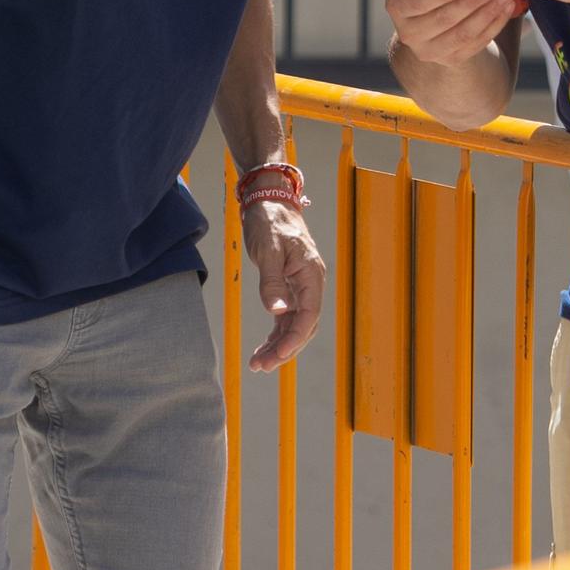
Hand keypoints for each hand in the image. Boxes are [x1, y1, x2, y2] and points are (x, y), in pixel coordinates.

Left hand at [241, 200, 324, 371]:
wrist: (269, 203)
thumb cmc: (270, 222)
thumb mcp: (268, 250)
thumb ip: (272, 282)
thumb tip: (277, 312)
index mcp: (311, 275)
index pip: (309, 314)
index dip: (295, 338)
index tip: (278, 355)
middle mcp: (310, 284)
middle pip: (303, 325)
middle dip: (285, 349)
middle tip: (262, 366)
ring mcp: (300, 288)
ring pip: (294, 325)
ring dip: (279, 346)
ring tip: (258, 364)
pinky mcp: (288, 288)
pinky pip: (285, 319)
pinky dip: (275, 335)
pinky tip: (262, 349)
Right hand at [384, 0, 517, 65]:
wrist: (428, 12)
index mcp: (397, 4)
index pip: (418, 1)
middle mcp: (408, 32)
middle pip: (444, 19)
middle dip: (472, 1)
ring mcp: (430, 49)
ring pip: (463, 34)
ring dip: (487, 13)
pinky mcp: (451, 58)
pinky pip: (476, 44)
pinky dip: (494, 24)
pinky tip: (506, 7)